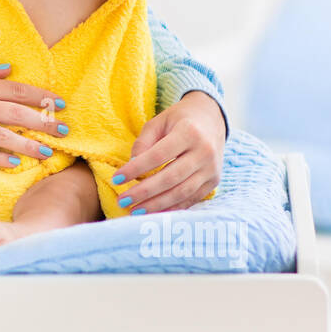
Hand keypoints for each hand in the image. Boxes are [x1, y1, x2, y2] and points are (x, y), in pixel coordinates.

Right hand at [0, 55, 66, 166]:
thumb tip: (9, 70)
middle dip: (44, 122)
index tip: (60, 101)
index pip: (17, 90)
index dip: (41, 96)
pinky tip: (14, 163)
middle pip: (17, 114)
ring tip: (47, 152)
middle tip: (65, 130)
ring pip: (3, 137)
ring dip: (28, 145)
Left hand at [110, 91, 225, 213]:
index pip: (158, 155)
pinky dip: (172, 208)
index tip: (116, 179)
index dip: (136, 169)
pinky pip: (191, 199)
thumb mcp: (158, 122)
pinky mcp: (214, 181)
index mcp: (189, 132)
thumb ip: (144, 142)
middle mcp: (204, 152)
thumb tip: (131, 166)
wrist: (212, 119)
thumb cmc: (179, 120)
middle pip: (170, 178)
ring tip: (135, 210)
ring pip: (181, 192)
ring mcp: (211, 169)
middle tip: (122, 201)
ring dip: (156, 205)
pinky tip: (154, 212)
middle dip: (144, 192)